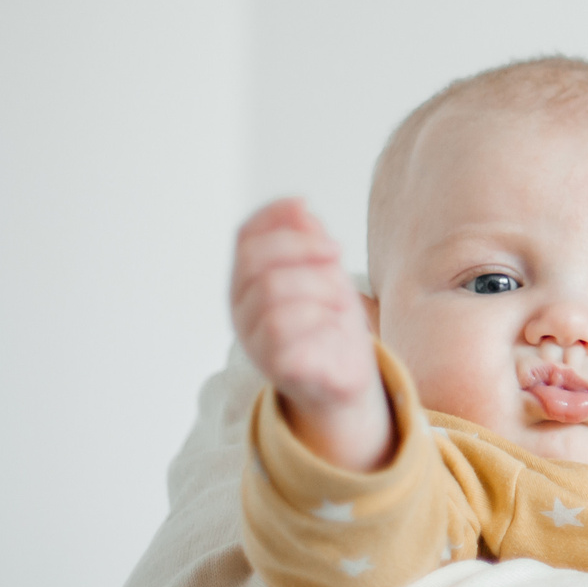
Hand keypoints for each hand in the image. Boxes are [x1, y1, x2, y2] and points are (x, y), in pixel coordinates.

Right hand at [230, 197, 392, 469]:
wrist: (346, 380)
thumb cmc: (330, 322)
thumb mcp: (324, 273)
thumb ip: (309, 241)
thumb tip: (299, 206)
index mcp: (248, 281)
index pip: (245, 236)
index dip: (275, 216)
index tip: (309, 209)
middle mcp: (242, 309)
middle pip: (256, 260)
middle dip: (303, 249)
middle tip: (337, 257)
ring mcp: (254, 339)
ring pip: (274, 292)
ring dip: (320, 289)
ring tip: (340, 304)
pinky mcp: (277, 366)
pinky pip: (289, 331)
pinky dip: (322, 321)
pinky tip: (335, 328)